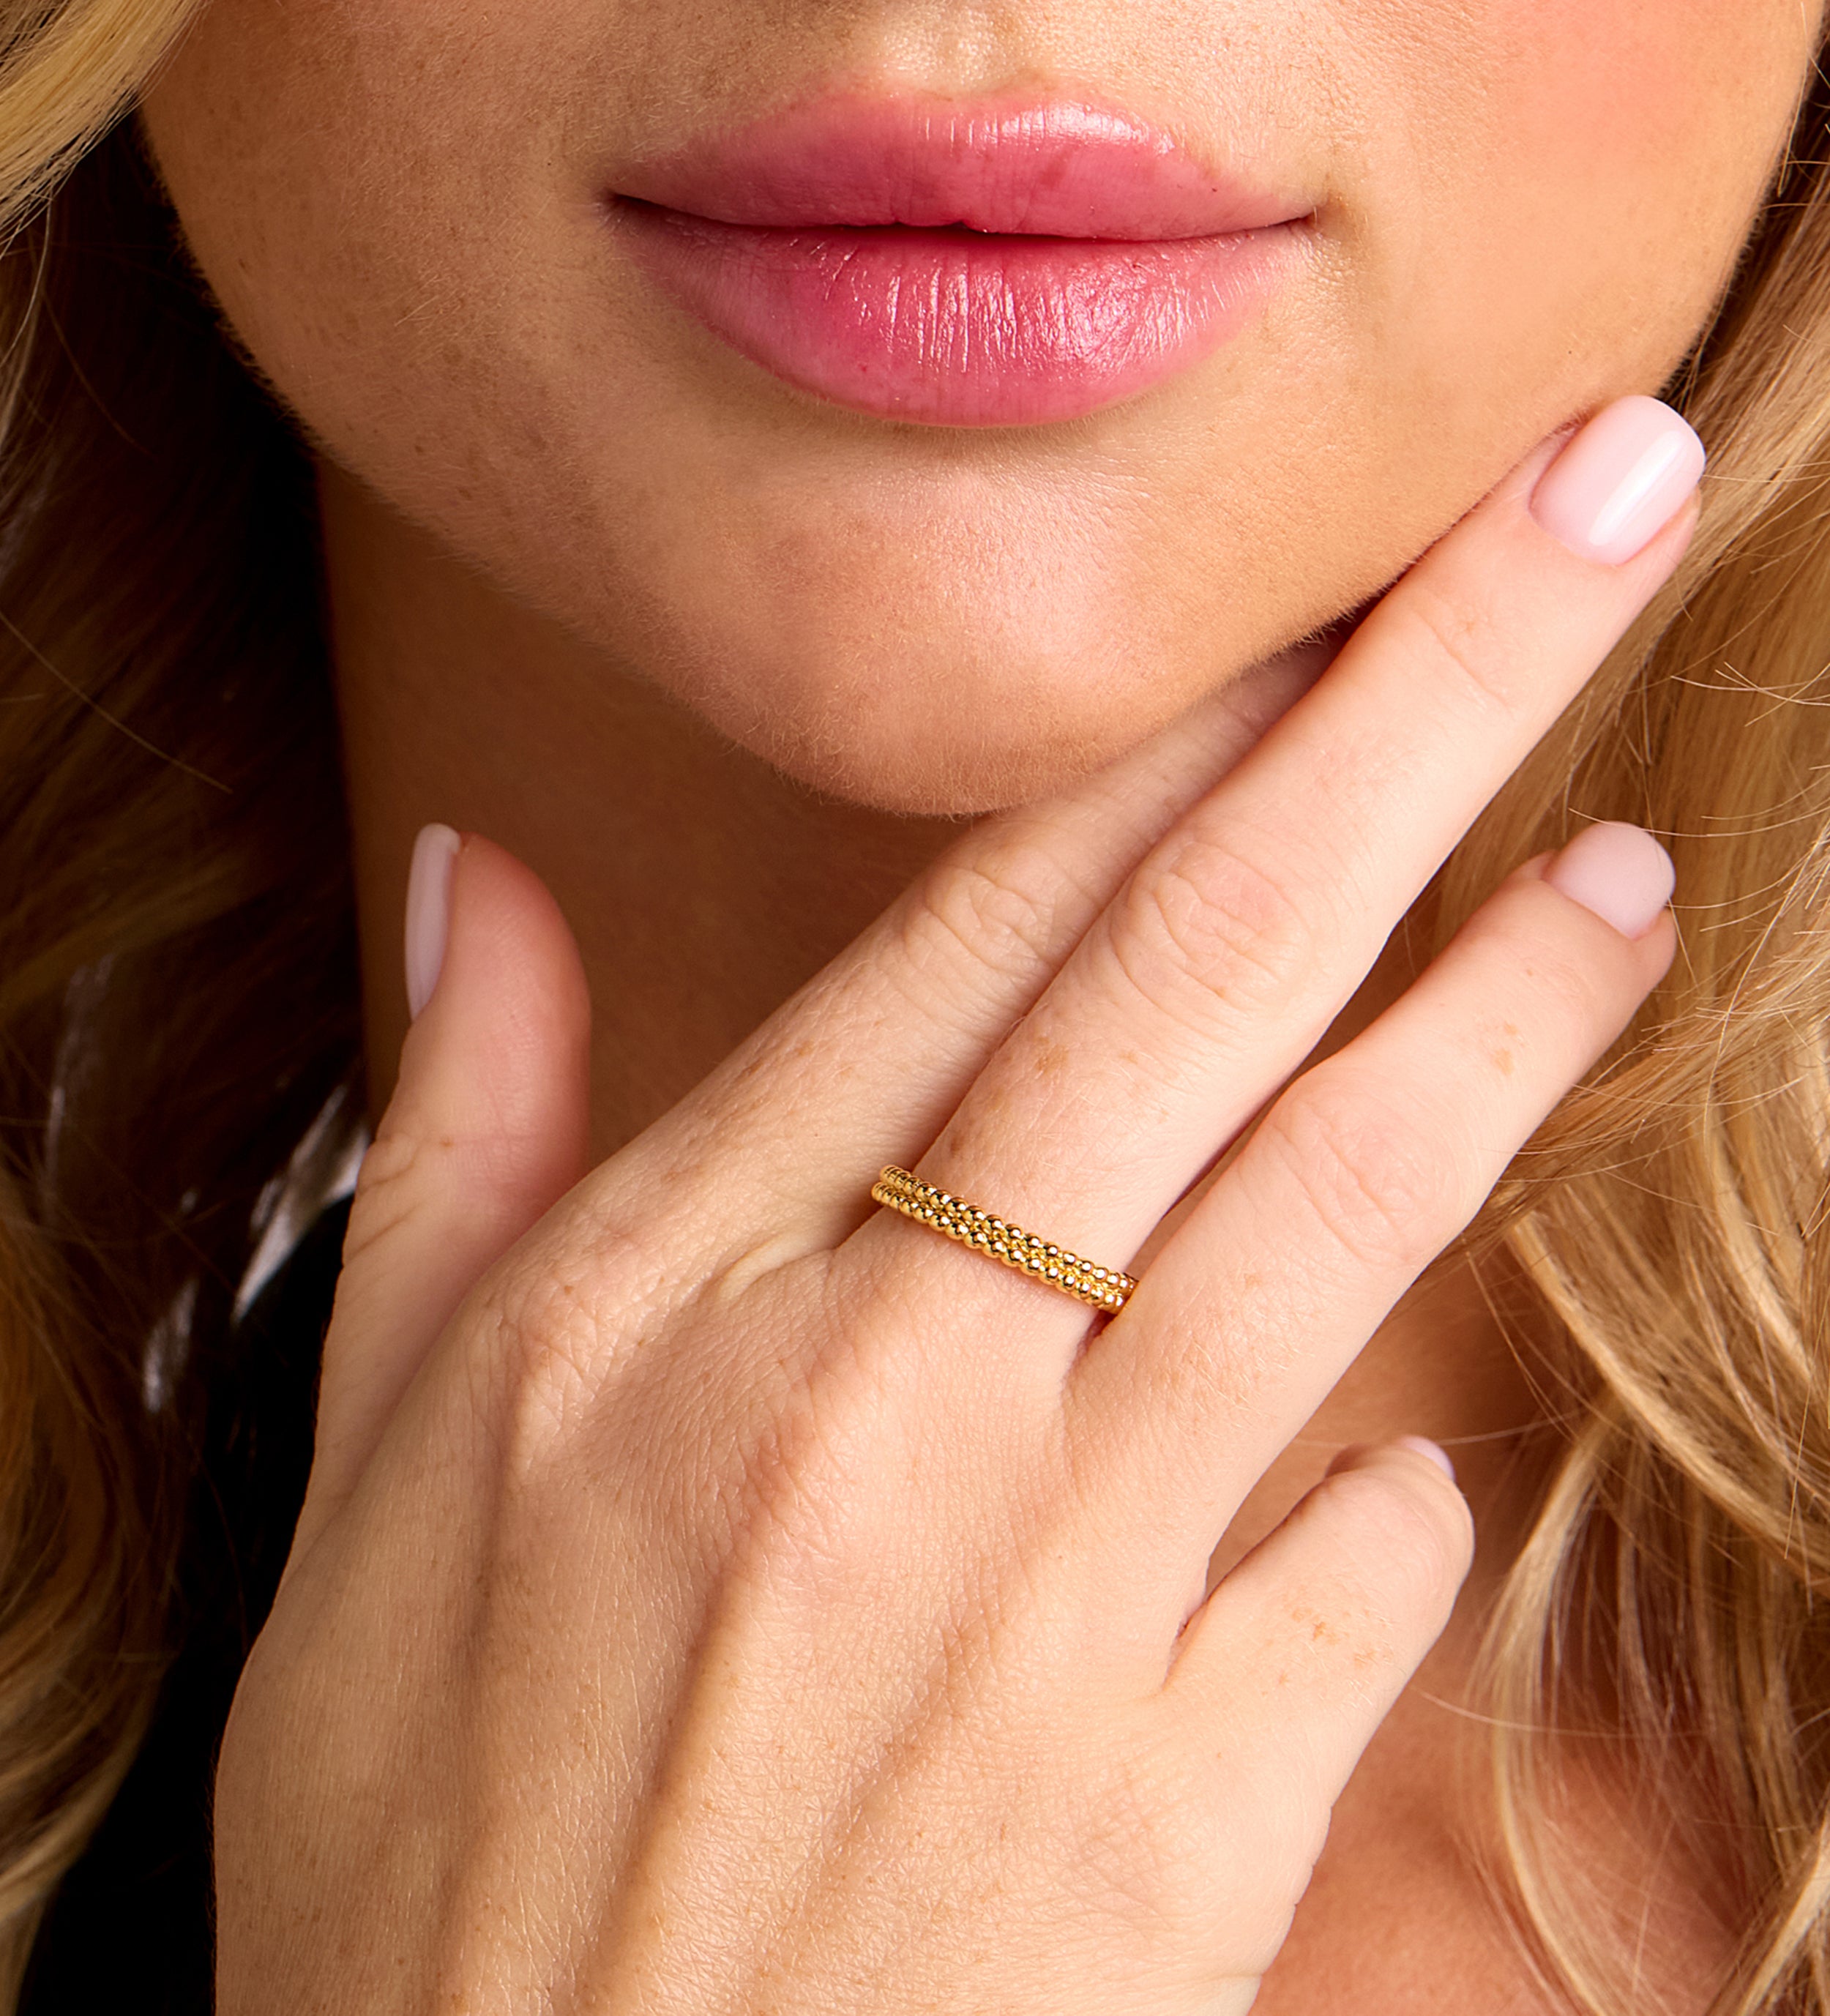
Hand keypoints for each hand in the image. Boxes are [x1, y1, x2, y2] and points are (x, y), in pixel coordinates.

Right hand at [214, 399, 1699, 2012]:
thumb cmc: (427, 1848)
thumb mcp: (376, 1470)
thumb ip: (470, 1144)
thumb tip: (481, 885)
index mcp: (668, 1298)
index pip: (972, 934)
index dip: (1169, 748)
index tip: (1310, 613)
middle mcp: (872, 1397)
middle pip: (1197, 979)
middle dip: (1420, 721)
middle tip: (1596, 518)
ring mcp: (1046, 1598)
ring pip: (1329, 1223)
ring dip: (1495, 1030)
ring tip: (1619, 886)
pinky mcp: (1181, 1807)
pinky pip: (1352, 1574)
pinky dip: (1394, 1492)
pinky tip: (1413, 1459)